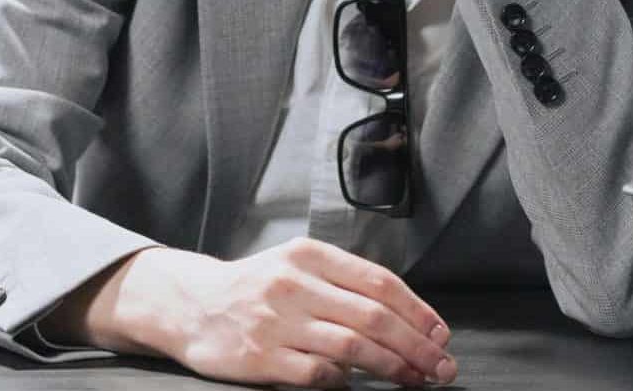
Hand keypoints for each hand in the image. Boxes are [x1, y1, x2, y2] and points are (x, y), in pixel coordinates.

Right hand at [48, 239, 455, 387]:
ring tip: (416, 379)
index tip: (440, 333)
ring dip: (393, 367)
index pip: (379, 282)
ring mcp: (277, 322)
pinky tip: (358, 384)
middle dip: (416, 345)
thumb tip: (408, 318)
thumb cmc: (256, 288)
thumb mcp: (297, 266)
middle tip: (441, 366)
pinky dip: (345, 381)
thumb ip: (344, 284)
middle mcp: (295, 284)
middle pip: (373, 316)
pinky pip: (318, 374)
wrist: (191, 305)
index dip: (417, 310)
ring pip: (353, 346)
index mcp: (309, 255)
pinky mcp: (262, 358)